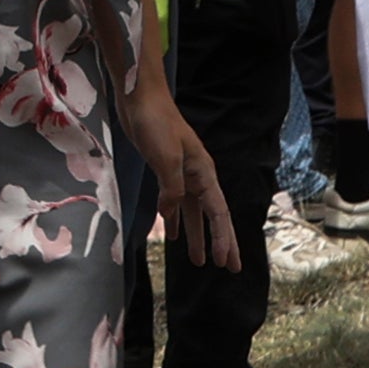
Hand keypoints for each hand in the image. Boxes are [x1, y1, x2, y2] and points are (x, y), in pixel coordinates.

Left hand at [120, 74, 240, 270]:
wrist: (140, 99)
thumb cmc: (156, 124)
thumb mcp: (166, 158)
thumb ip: (171, 188)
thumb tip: (170, 214)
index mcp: (204, 174)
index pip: (219, 213)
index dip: (223, 239)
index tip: (225, 263)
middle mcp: (198, 176)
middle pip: (212, 216)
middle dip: (220, 242)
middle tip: (228, 268)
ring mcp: (182, 173)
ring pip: (193, 212)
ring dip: (195, 235)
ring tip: (196, 261)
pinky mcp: (165, 170)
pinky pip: (175, 201)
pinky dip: (175, 218)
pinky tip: (173, 233)